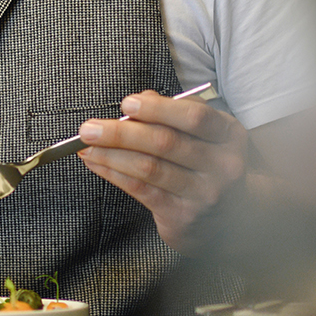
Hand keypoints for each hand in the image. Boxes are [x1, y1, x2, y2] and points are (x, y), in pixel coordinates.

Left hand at [77, 88, 248, 247]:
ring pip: (149, 167)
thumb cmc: (205, 164)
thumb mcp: (201, 135)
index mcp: (229, 136)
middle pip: (165, 142)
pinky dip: (113, 173)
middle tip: (89, 128)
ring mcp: (206, 193)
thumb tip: (141, 98)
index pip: (195, 117)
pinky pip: (141, 189)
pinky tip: (96, 163)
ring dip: (110, 154)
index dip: (158, 109)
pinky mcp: (184, 215)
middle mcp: (224, 165)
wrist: (229, 217)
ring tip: (85, 146)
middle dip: (121, 133)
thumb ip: (174, 113)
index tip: (127, 104)